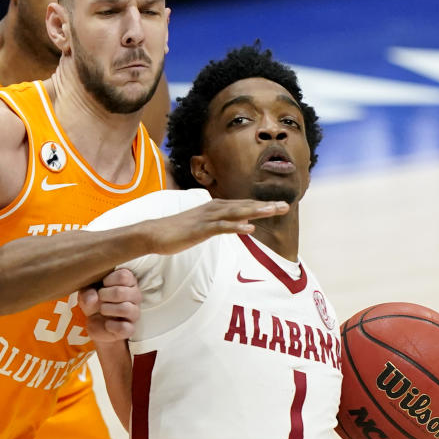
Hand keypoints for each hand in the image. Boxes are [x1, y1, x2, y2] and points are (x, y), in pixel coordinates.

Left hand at [79, 269, 140, 341]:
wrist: (97, 324)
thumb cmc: (95, 301)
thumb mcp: (87, 293)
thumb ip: (87, 292)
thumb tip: (92, 299)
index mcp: (128, 281)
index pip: (124, 275)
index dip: (109, 280)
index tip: (103, 284)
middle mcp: (135, 295)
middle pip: (121, 292)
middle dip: (104, 295)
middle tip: (100, 298)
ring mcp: (134, 312)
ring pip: (125, 309)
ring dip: (107, 309)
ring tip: (102, 310)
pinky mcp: (130, 329)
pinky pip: (124, 327)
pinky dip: (111, 326)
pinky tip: (106, 324)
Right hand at [143, 198, 289, 255]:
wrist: (154, 233)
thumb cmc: (176, 231)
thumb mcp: (201, 225)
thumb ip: (216, 223)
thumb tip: (230, 225)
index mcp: (215, 207)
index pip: (243, 205)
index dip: (261, 205)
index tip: (279, 206)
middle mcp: (213, 208)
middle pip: (244, 206)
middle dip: (265, 205)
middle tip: (285, 206)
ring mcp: (207, 218)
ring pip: (235, 213)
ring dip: (255, 211)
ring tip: (273, 211)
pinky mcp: (200, 229)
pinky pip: (221, 227)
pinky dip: (235, 226)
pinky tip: (248, 228)